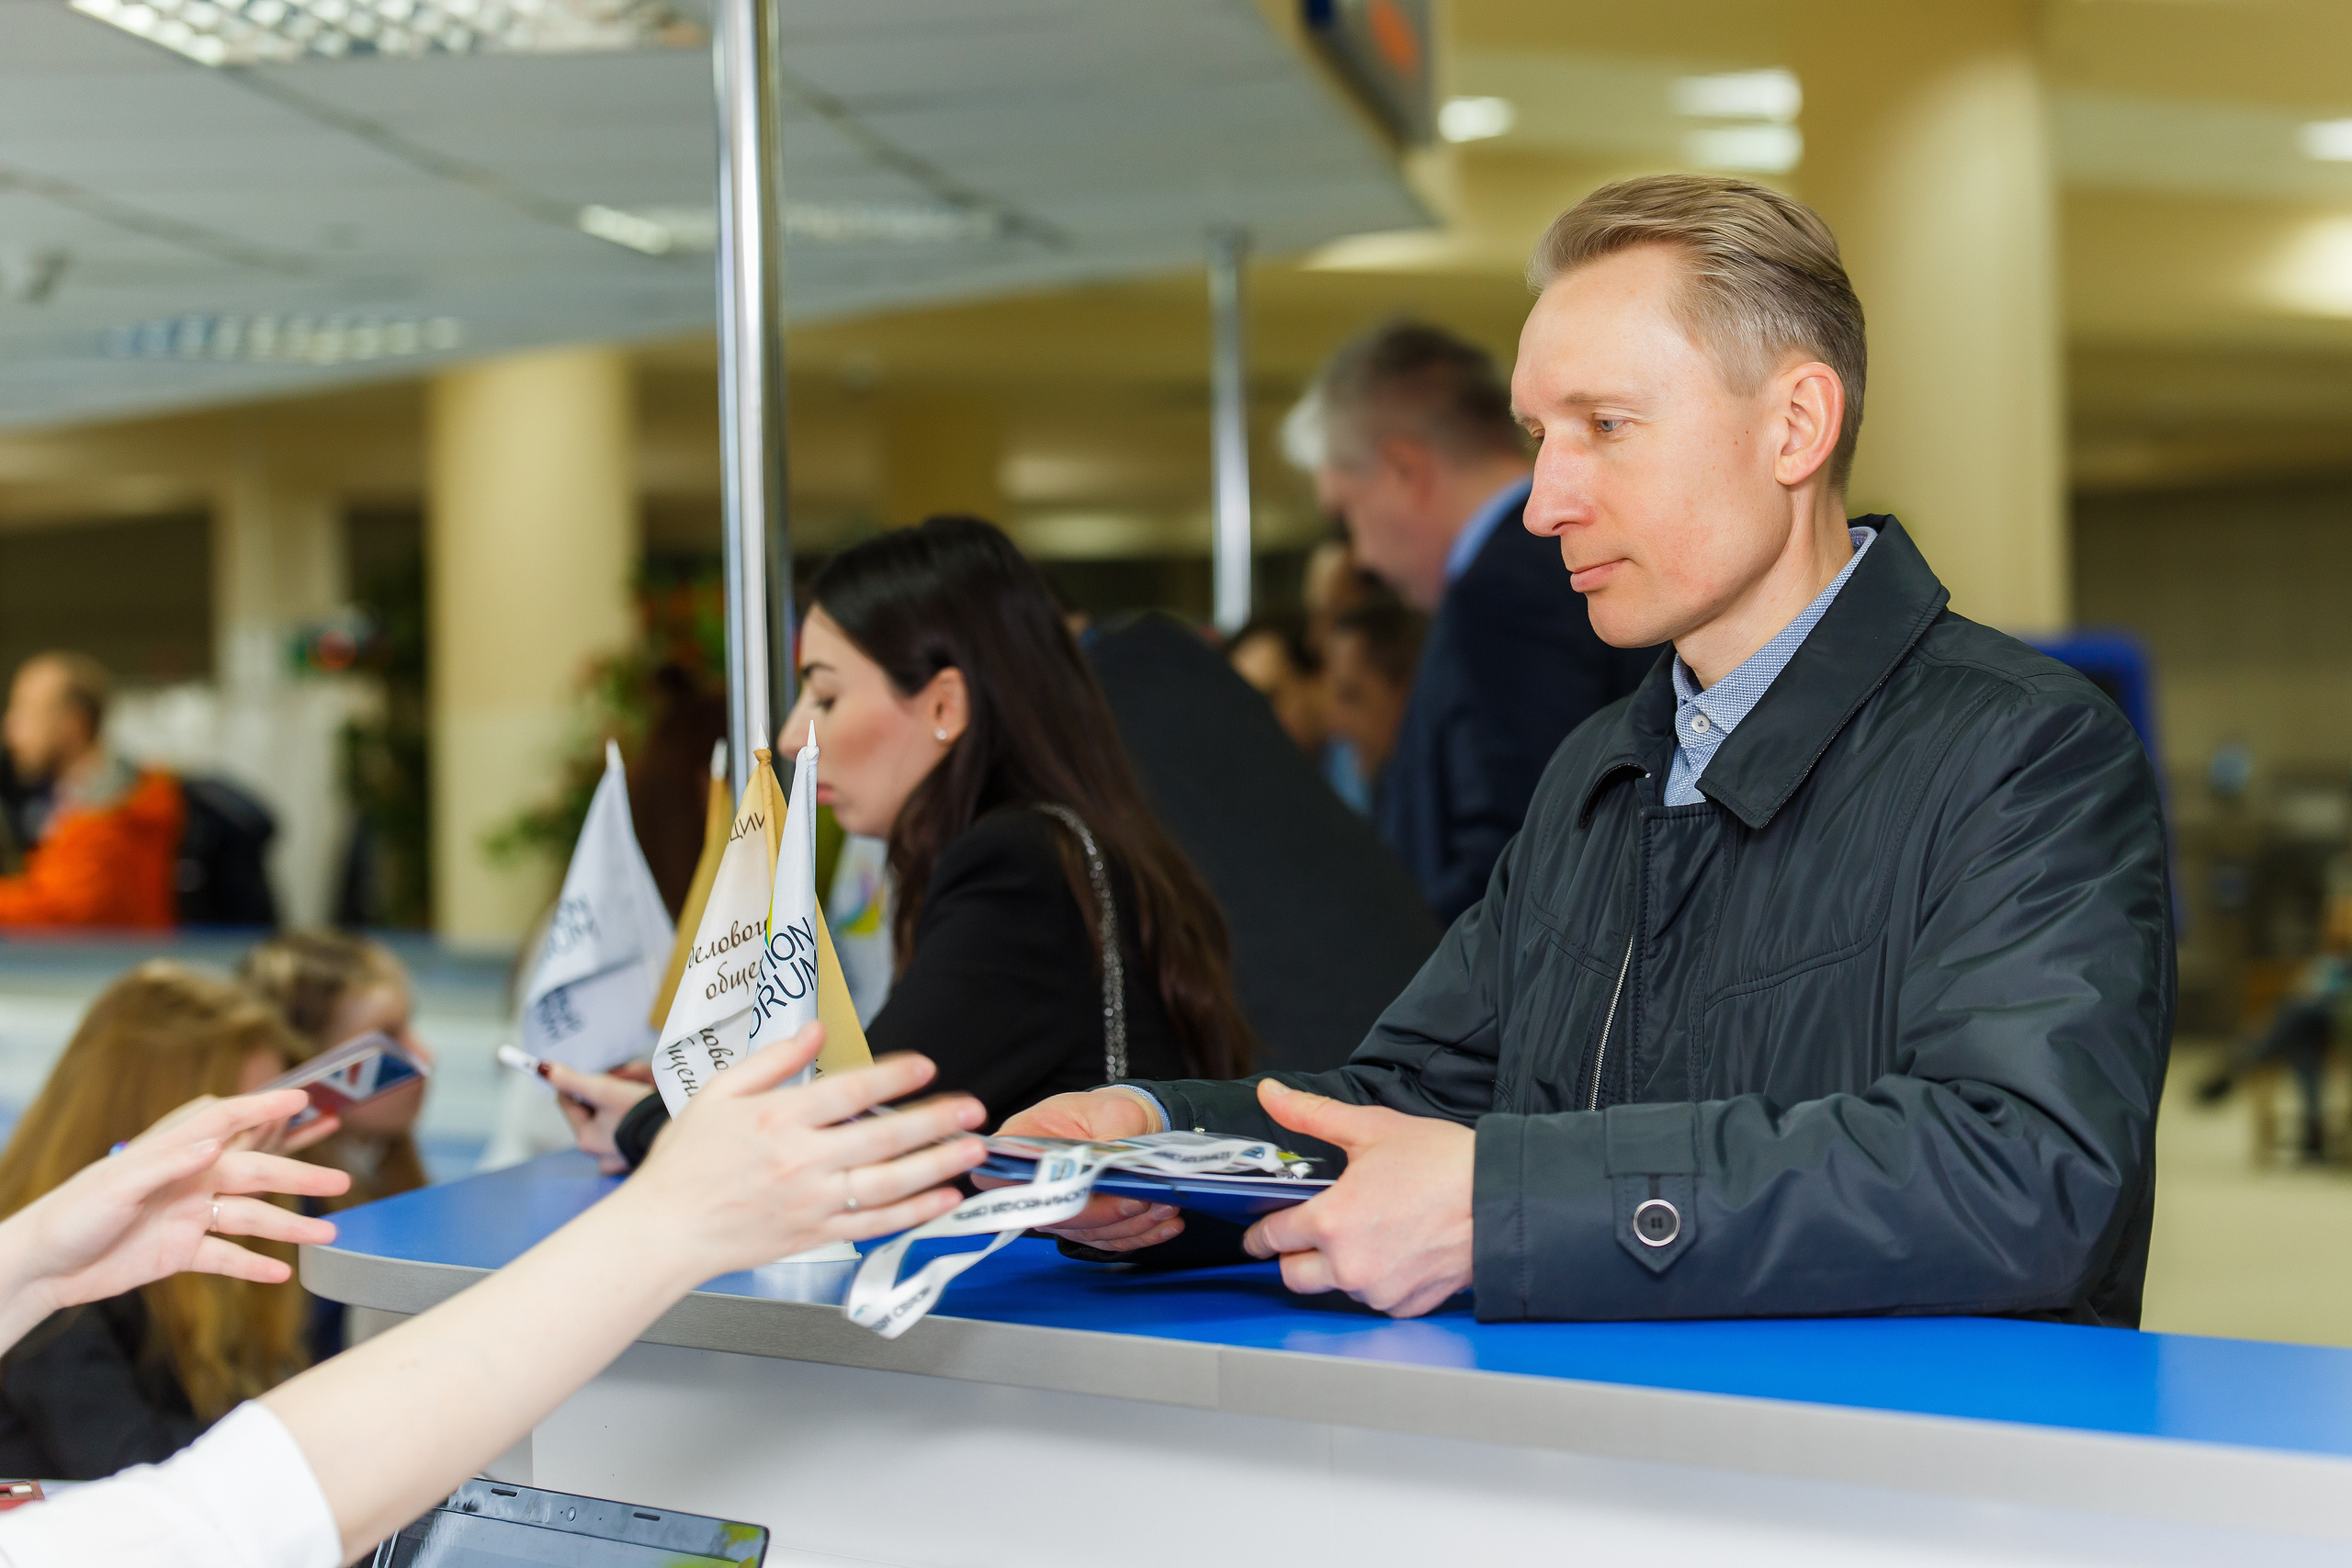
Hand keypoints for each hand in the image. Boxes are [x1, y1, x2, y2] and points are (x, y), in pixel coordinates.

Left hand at [0, 1089, 352, 1334]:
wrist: (39, 1270)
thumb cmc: (69, 1217)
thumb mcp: (116, 1186)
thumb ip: (169, 1162)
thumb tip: (217, 1141)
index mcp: (172, 1154)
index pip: (228, 1121)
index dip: (266, 1107)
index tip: (304, 1098)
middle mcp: (188, 1181)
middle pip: (254, 1174)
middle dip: (299, 1176)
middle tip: (341, 1182)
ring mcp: (187, 1218)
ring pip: (250, 1218)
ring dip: (288, 1227)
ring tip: (326, 1236)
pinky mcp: (180, 1253)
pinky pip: (226, 1258)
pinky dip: (255, 1265)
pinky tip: (282, 1273)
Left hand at [544, 1063, 656, 1174]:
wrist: (683, 1131)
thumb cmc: (641, 1114)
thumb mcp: (604, 1090)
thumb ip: (572, 1079)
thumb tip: (543, 1069)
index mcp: (586, 1138)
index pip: (569, 1101)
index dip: (579, 1081)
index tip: (598, 1070)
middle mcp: (600, 1151)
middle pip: (596, 1104)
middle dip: (613, 1084)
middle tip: (631, 1074)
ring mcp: (622, 1154)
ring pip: (617, 1110)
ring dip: (630, 1090)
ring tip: (649, 1082)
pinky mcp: (641, 1151)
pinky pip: (634, 1121)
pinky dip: (642, 1105)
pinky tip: (654, 1094)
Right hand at [623, 1023, 987, 1276]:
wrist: (664, 1230)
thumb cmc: (686, 1162)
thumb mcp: (718, 1093)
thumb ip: (773, 1060)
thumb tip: (816, 1029)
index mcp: (778, 1118)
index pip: (851, 1091)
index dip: (894, 1077)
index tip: (926, 1066)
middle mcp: (802, 1160)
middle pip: (883, 1137)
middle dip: (936, 1120)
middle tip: (974, 1108)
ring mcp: (812, 1201)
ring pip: (889, 1183)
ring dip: (937, 1165)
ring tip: (973, 1150)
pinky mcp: (815, 1234)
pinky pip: (875, 1224)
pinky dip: (914, 1213)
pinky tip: (943, 1198)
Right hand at [996, 1089, 1181, 1252]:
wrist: (1125, 1123)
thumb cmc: (1106, 1110)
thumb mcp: (1109, 1112)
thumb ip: (1105, 1141)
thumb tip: (1110, 1166)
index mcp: (1021, 1144)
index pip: (1006, 1177)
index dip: (1036, 1189)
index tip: (1082, 1186)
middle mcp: (1033, 1185)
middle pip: (1056, 1213)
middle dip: (1103, 1211)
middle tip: (1139, 1199)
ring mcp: (1060, 1210)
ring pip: (1089, 1232)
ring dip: (1131, 1224)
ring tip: (1165, 1205)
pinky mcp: (1087, 1227)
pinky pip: (1111, 1240)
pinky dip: (1143, 1234)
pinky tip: (1168, 1224)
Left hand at [1240, 1080, 1472, 1317]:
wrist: (1501, 1199)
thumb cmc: (1443, 1164)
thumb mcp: (1370, 1128)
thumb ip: (1311, 1115)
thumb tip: (1271, 1094)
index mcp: (1331, 1223)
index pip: (1271, 1238)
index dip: (1259, 1233)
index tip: (1258, 1233)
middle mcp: (1349, 1266)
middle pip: (1293, 1277)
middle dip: (1294, 1256)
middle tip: (1310, 1233)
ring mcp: (1379, 1291)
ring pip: (1336, 1288)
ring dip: (1339, 1268)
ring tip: (1366, 1232)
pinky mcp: (1406, 1306)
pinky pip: (1375, 1299)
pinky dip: (1376, 1281)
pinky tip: (1394, 1250)